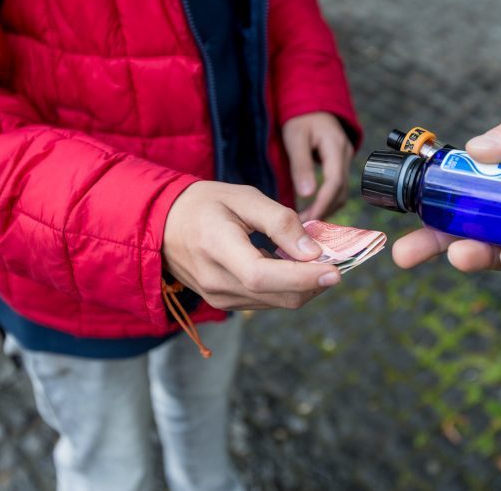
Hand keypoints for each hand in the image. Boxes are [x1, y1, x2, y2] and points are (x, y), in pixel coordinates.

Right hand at [162, 181, 341, 309]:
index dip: (302, 277)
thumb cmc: (205, 203)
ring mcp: (219, 297)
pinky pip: (266, 302)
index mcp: (216, 247)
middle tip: (337, 259)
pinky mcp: (224, 303)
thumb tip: (313, 252)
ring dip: (304, 286)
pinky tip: (292, 266)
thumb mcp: (244, 197)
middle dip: (314, 282)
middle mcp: (216, 281)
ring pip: (276, 302)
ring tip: (315, 259)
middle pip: (277, 296)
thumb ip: (279, 222)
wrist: (163, 224)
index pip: (263, 276)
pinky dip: (287, 287)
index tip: (336, 271)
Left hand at [282, 111, 353, 220]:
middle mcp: (346, 155)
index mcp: (336, 147)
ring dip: (326, 208)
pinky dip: (327, 200)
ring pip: (341, 192)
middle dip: (324, 211)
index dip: (322, 204)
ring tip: (307, 222)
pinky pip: (337, 187)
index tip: (309, 221)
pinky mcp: (341, 164)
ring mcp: (346, 159)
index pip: (334, 183)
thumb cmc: (301, 118)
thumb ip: (301, 166)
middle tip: (305, 228)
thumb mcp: (295, 138)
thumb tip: (307, 195)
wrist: (311, 104)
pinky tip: (313, 209)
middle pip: (341, 191)